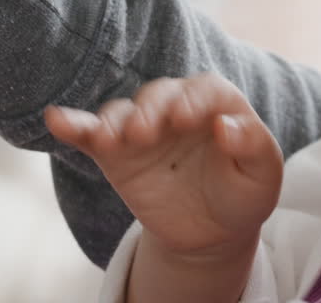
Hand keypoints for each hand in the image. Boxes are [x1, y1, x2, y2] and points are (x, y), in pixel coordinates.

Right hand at [45, 74, 282, 259]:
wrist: (212, 230)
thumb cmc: (243, 193)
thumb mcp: (264, 175)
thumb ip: (254, 146)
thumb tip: (228, 125)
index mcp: (217, 103)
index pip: (204, 89)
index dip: (194, 99)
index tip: (186, 119)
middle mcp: (176, 107)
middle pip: (159, 95)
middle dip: (150, 110)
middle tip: (145, 133)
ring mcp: (143, 129)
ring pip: (123, 112)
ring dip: (114, 121)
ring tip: (110, 139)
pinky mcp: (116, 153)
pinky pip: (90, 134)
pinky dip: (73, 125)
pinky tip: (56, 119)